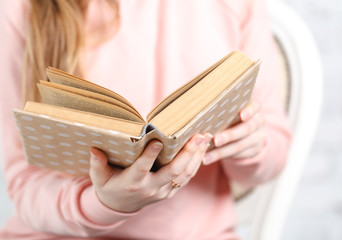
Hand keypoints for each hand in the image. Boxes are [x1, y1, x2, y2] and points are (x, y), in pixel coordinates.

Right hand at [89, 133, 211, 212]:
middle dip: (187, 153)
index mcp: (131, 182)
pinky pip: (186, 179)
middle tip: (198, 136)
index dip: (150, 155)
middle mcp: (150, 188)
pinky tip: (202, 150)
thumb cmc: (108, 186)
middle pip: (173, 171)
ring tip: (205, 138)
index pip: (142, 168)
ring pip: (184, 175)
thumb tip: (94, 149)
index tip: (158, 140)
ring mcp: (162, 191)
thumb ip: (97, 164)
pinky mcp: (169, 192)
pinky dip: (195, 164)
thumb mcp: (98, 177)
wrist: (119, 206)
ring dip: (196, 156)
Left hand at [203, 100, 265, 164]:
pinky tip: (208, 158)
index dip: (249, 111)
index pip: (255, 107)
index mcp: (255, 107)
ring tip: (206, 156)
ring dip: (222, 151)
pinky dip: (221, 156)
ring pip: (240, 145)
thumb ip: (224, 111)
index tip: (241, 115)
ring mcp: (258, 137)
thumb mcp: (233, 110)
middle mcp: (259, 121)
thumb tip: (202, 114)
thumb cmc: (233, 116)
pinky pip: (238, 155)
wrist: (249, 132)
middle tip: (215, 140)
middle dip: (230, 135)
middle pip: (246, 128)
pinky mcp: (254, 150)